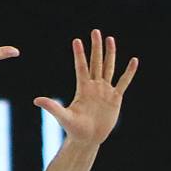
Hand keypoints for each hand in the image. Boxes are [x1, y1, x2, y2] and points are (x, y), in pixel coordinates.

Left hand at [35, 29, 137, 148]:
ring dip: (110, 54)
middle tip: (95, 31)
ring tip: (110, 39)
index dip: (79, 54)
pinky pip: (123, 82)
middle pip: (96, 62)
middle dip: (96, 47)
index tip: (77, 40)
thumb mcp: (63, 117)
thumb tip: (36, 100)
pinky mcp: (115, 98)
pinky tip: (134, 61)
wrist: (88, 139)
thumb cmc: (74, 129)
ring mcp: (105, 91)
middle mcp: (94, 86)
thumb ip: (52, 107)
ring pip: (109, 68)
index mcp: (82, 88)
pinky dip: (129, 72)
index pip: (80, 67)